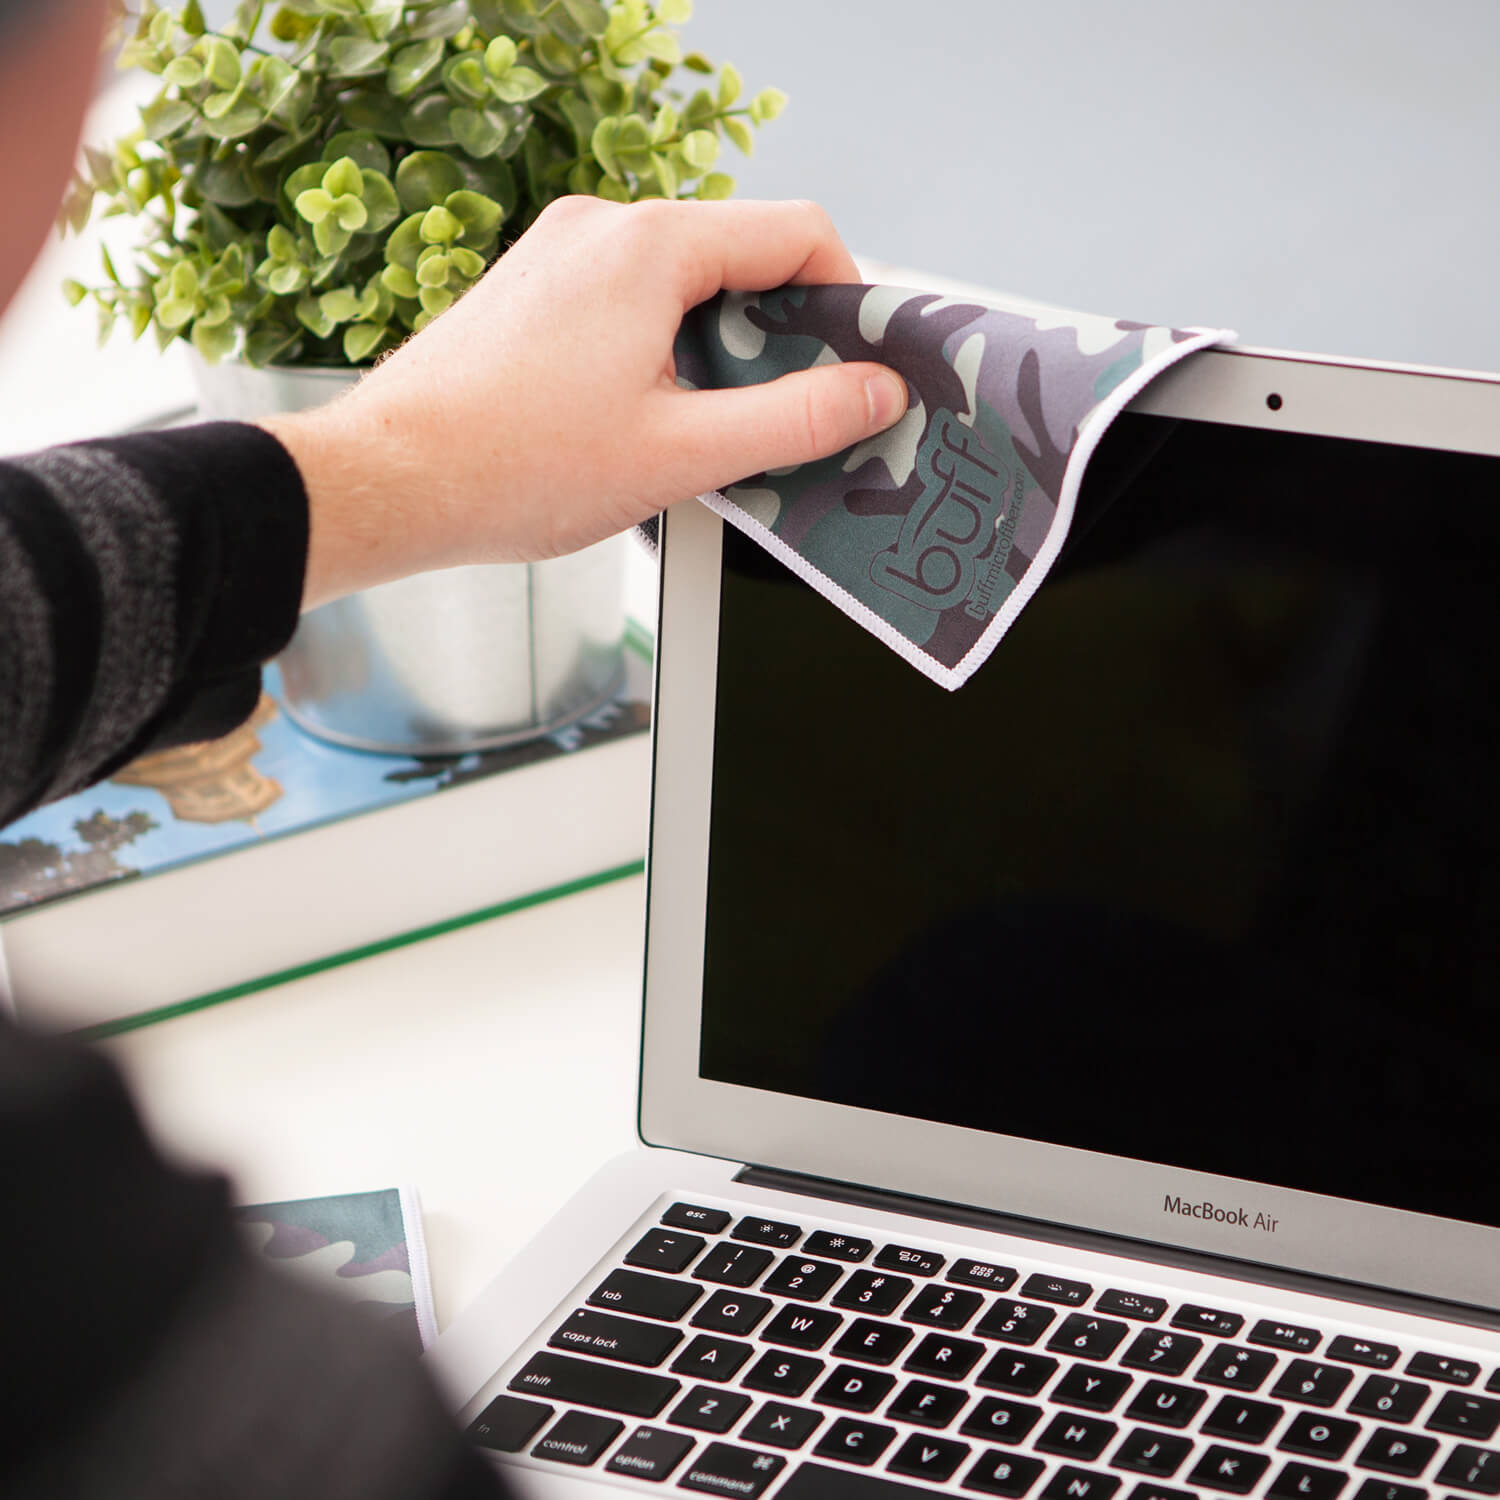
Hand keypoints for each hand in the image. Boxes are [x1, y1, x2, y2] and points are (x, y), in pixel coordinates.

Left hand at [261, 196, 907, 609]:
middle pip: (740, 253)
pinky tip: (650, 420)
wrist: (390, 483)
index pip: (797, 230)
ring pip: (685, 281)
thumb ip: (797, 419)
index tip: (856, 362)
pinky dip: (666, 348)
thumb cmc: (512, 468)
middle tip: (787, 415)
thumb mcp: (684, 454)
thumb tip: (874, 392)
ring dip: (720, 348)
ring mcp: (561, 253)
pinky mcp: (536, 288)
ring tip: (706, 431)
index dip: (847, 296)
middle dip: (780, 333)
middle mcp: (602, 228)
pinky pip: (632, 298)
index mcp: (648, 246)